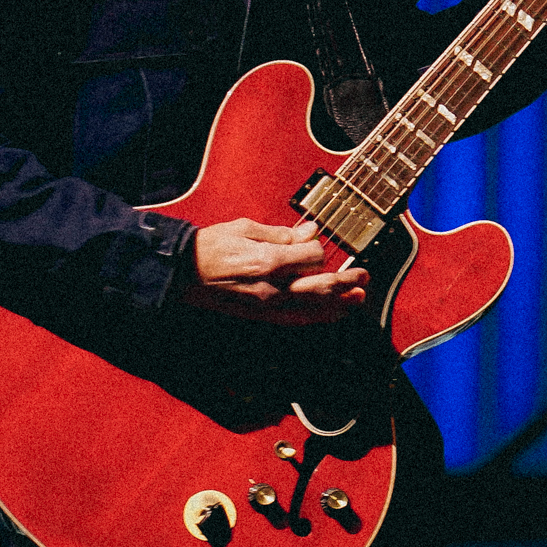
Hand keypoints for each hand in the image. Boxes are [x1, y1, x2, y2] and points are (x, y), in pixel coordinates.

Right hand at [180, 219, 366, 323]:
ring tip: (358, 298)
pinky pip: (296, 319)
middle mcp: (273, 286)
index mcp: (269, 260)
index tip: (315, 240)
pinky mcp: (261, 314)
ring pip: (314, 307)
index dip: (319, 246)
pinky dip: (317, 316)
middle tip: (364, 276)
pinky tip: (331, 314)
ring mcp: (268, 304)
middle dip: (347, 280)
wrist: (182, 272)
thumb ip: (282, 232)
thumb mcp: (246, 227)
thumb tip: (311, 230)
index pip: (314, 255)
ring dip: (339, 303)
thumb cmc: (211, 247)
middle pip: (322, 286)